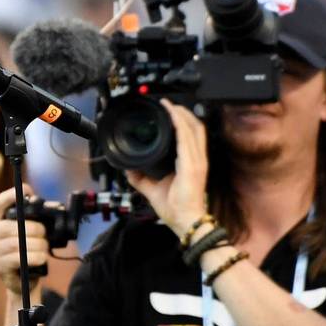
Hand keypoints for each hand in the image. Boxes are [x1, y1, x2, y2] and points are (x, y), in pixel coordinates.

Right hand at [0, 186, 48, 294]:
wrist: (21, 280)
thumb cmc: (24, 250)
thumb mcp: (23, 231)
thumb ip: (26, 217)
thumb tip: (36, 201)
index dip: (10, 196)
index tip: (26, 191)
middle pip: (10, 227)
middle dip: (33, 229)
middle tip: (44, 233)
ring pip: (17, 244)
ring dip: (37, 245)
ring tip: (44, 247)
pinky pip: (20, 259)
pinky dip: (35, 257)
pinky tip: (41, 257)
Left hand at [125, 100, 209, 237]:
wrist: (186, 221)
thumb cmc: (176, 209)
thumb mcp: (153, 189)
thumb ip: (141, 178)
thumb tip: (128, 168)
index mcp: (191, 163)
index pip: (192, 136)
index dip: (184, 121)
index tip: (171, 111)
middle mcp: (197, 159)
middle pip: (195, 127)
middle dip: (183, 113)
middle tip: (169, 104)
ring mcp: (197, 161)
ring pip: (193, 129)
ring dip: (181, 114)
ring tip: (170, 105)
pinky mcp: (192, 165)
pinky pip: (186, 139)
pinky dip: (180, 124)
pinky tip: (173, 115)